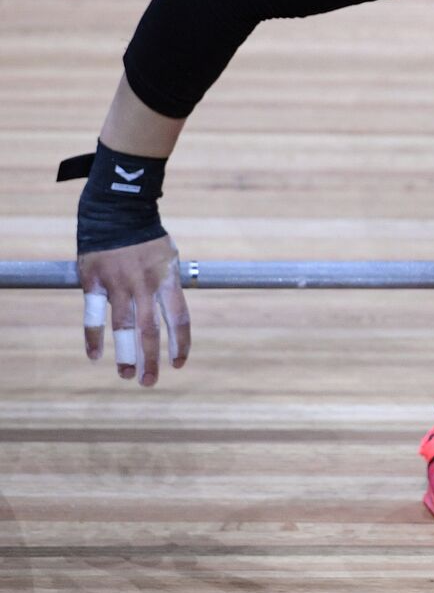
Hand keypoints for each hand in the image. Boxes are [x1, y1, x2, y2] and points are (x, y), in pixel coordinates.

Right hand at [77, 235, 189, 385]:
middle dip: (150, 360)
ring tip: (126, 375)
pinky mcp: (94, 281)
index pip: (179, 319)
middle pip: (150, 330)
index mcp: (168, 279)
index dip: (180, 344)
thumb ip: (170, 288)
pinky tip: (95, 356)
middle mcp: (144, 285)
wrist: (118, 211)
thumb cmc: (148, 239)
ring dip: (124, 354)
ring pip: (122, 327)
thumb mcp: (170, 259)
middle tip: (149, 382)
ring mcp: (118, 283)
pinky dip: (93, 337)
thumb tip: (173, 319)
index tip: (179, 363)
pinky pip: (92, 315)